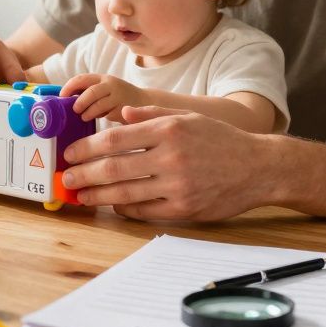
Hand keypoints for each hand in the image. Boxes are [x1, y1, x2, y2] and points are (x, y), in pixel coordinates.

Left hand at [61, 74, 144, 122]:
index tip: (62, 97)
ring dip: (88, 112)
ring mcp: (119, 97)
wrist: (145, 101)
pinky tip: (102, 118)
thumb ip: (88, 92)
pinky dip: (101, 117)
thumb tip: (65, 101)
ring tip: (84, 117)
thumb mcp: (104, 89)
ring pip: (99, 105)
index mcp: (102, 78)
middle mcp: (111, 85)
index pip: (82, 78)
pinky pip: (108, 115)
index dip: (69, 87)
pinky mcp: (125, 109)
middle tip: (75, 110)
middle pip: (91, 92)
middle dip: (80, 102)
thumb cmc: (117, 97)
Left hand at [61, 105, 274, 220]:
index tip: (71, 153)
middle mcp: (171, 158)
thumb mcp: (188, 117)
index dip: (87, 148)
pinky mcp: (184, 209)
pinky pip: (145, 211)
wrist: (258, 168)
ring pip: (125, 193)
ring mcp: (177, 186)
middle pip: (114, 168)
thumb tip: (122, 115)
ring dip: (98, 195)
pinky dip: (124, 208)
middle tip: (67, 178)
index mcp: (168, 130)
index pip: (115, 139)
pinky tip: (112, 204)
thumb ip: (153, 115)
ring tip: (81, 195)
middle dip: (84, 174)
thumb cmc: (221, 140)